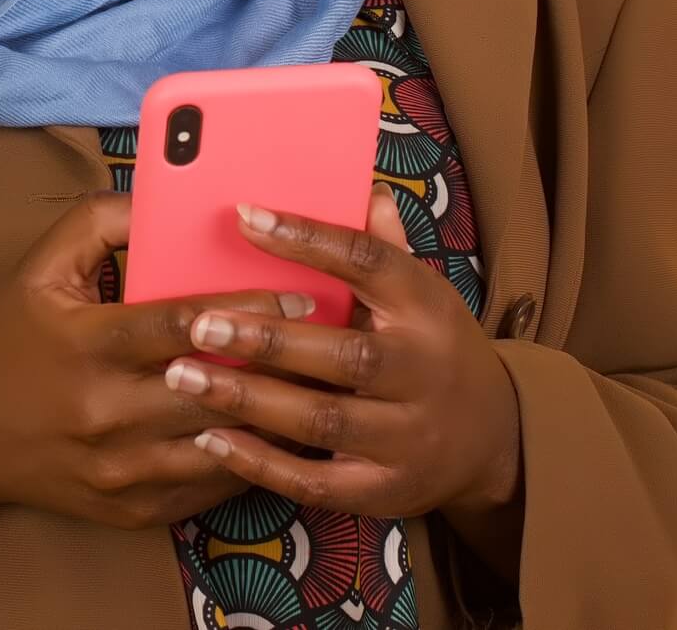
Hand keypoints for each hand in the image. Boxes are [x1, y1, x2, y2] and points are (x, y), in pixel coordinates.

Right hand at [0, 190, 312, 532]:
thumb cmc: (9, 340)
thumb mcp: (40, 269)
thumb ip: (100, 223)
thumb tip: (163, 197)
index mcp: (87, 346)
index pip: (182, 324)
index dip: (246, 305)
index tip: (303, 289)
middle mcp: (107, 413)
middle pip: (216, 389)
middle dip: (280, 361)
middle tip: (337, 337)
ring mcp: (124, 470)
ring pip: (225, 445)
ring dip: (276, 416)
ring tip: (323, 386)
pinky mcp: (136, 511)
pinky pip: (211, 488)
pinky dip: (249, 458)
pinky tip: (278, 430)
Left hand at [159, 184, 522, 530]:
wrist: (495, 440)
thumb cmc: (432, 347)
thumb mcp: (422, 290)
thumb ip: (383, 244)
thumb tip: (360, 186)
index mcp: (426, 309)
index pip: (369, 263)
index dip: (308, 239)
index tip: (244, 216)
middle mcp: (421, 372)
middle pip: (343, 354)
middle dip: (267, 339)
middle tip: (199, 323)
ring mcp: (406, 437)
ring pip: (321, 420)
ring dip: (248, 399)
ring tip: (182, 375)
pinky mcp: (385, 490)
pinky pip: (315, 481)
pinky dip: (260, 462)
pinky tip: (209, 437)